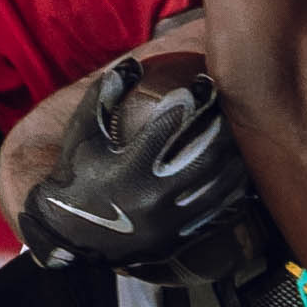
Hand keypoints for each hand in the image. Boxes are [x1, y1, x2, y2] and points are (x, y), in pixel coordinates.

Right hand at [18, 54, 247, 271]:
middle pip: (206, 156)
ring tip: (238, 138)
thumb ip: (102, 98)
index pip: (169, 125)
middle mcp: (151, 198)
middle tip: (229, 110)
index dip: (192, 100)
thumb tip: (132, 65)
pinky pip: (219, 215)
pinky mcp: (177, 240)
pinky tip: (238, 174)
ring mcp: (168, 224)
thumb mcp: (81, 135)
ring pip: (219, 187)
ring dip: (234, 159)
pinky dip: (233, 193)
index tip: (203, 84)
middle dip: (222, 128)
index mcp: (128, 169)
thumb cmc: (75, 176)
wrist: (67, 236)